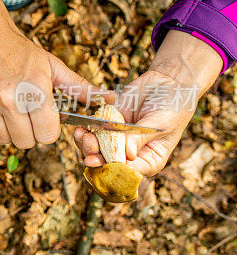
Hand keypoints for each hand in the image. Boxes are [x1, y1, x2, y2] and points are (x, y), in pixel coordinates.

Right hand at [0, 0, 106, 148]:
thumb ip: (79, 87)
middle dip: (31, 133)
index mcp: (36, 90)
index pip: (47, 135)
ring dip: (11, 130)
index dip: (49, 129)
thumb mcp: (53, 66)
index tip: (45, 119)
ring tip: (12, 110)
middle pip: (26, 142)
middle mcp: (9, 99)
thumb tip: (109, 98)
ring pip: (5, 139)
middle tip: (29, 115)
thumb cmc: (21, 52)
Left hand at [73, 30, 222, 175]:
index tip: (100, 163)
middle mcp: (131, 153)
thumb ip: (141, 137)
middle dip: (96, 156)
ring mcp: (118, 139)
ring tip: (83, 134)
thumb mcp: (161, 123)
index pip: (129, 172)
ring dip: (86, 144)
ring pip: (97, 149)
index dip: (113, 169)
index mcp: (149, 159)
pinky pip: (93, 131)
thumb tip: (128, 154)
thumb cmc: (173, 106)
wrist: (167, 82)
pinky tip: (80, 127)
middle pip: (108, 163)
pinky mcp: (108, 125)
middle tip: (90, 143)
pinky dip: (85, 131)